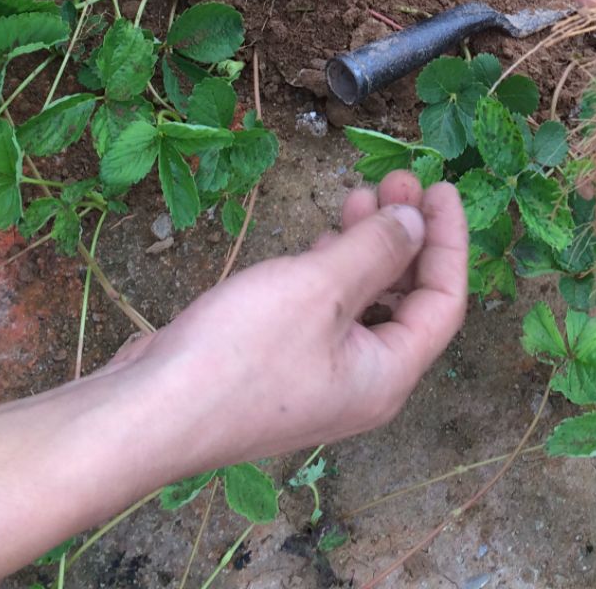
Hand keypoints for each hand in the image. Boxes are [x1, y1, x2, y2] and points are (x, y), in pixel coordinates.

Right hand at [120, 174, 467, 469]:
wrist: (146, 416)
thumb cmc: (240, 355)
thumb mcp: (320, 289)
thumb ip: (376, 251)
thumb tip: (417, 224)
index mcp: (387, 376)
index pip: (444, 302)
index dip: (449, 240)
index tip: (439, 186)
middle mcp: (362, 384)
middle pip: (407, 301)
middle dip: (406, 236)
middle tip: (393, 179)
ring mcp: (318, 380)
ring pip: (363, 304)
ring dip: (367, 248)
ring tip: (358, 195)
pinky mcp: (279, 369)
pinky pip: (325, 314)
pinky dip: (331, 272)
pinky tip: (318, 241)